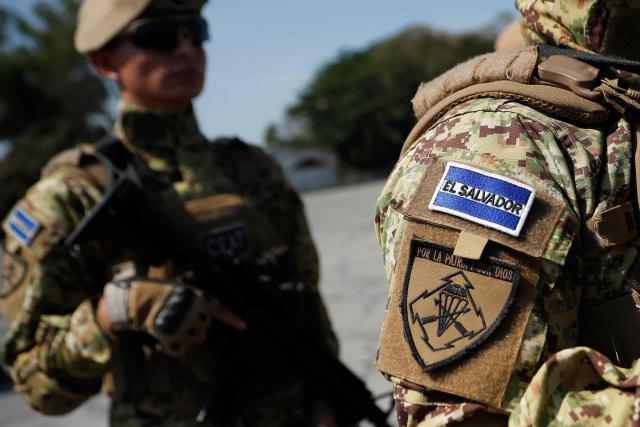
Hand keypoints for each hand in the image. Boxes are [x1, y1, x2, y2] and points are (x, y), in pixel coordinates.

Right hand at [101, 279, 245, 356]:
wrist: (136, 299)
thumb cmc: (158, 294)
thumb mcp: (181, 290)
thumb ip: (195, 304)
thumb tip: (205, 325)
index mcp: (196, 296)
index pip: (218, 309)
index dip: (232, 319)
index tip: (244, 327)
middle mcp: (192, 309)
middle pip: (206, 327)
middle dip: (199, 329)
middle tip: (186, 326)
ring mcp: (182, 322)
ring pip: (195, 339)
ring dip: (188, 338)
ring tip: (175, 332)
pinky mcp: (171, 334)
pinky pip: (180, 349)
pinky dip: (174, 348)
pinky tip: (166, 342)